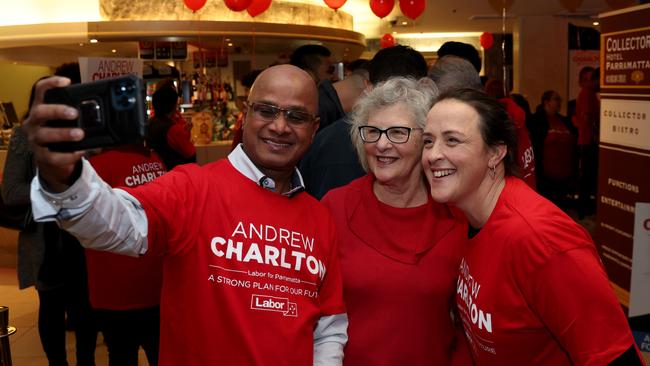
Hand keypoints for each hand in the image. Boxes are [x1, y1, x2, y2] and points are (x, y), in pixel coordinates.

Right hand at [25, 76, 84, 192]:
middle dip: (57, 111)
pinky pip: (53, 157)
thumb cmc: (62, 136)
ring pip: (44, 135)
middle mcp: (34, 123)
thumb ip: (80, 115)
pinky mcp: (42, 157)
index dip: (51, 84)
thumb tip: (106, 112)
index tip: (66, 81)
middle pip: (40, 112)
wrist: (53, 161)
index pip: (40, 91)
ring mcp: (36, 140)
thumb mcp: (68, 122)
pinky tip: (80, 152)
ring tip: (80, 133)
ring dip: (63, 133)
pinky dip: (68, 155)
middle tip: (74, 112)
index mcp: (41, 109)